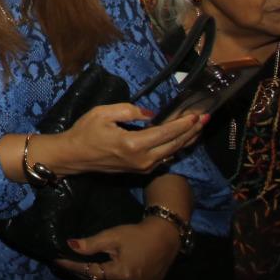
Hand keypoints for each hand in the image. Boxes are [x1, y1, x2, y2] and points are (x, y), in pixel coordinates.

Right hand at [47, 105, 206, 175]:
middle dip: (192, 131)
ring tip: (198, 127)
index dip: (183, 123)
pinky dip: (176, 146)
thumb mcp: (102, 113)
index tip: (196, 114)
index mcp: (133, 144)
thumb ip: (129, 110)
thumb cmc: (85, 132)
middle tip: (205, 118)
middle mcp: (143, 159)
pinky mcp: (142, 169)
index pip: (166, 132)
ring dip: (186, 140)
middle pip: (175, 144)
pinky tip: (182, 139)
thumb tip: (151, 114)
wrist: (74, 156)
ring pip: (172, 152)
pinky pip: (165, 157)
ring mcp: (144, 167)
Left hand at [53, 219, 181, 279]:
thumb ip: (91, 244)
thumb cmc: (137, 234)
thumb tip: (69, 245)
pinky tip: (102, 275)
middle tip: (67, 263)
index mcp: (123, 273)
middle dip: (83, 273)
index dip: (72, 266)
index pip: (90, 272)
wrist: (166, 238)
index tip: (57, 260)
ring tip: (81, 268)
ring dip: (97, 279)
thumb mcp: (112, 236)